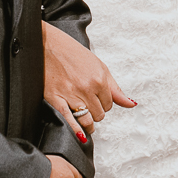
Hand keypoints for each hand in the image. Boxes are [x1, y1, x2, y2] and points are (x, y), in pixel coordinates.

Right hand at [43, 21, 134, 137]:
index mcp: (99, 79)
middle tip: (88, 104)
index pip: (109, 104)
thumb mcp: (99, 66)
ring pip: (87, 120)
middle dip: (96, 111)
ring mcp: (71, 95)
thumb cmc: (71, 52)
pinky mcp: (56, 99)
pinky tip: (80, 133)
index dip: (103, 103)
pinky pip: (69, 121)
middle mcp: (87, 88)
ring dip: (87, 122)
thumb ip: (115, 88)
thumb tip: (130, 104)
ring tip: (85, 120)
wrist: (47, 45)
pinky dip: (76, 130)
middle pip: (99, 114)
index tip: (97, 99)